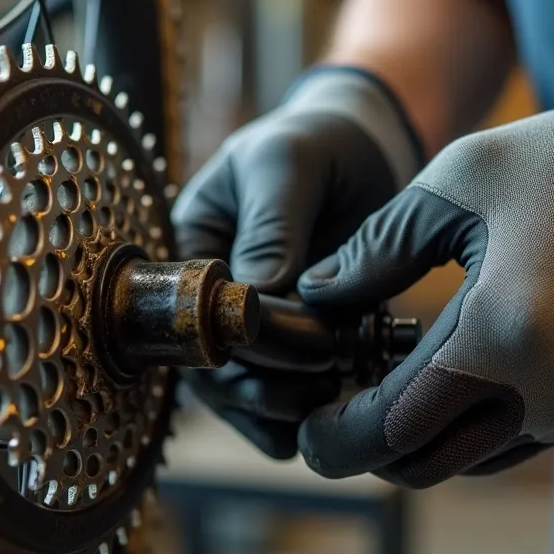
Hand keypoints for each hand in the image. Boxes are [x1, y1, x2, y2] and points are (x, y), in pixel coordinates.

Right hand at [171, 67, 420, 457]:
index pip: (186, 313)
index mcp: (193, 250)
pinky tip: (336, 409)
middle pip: (211, 368)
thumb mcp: (284, 165)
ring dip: (280, 408)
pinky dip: (307, 410)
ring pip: (246, 394)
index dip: (220, 337)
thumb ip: (271, 227)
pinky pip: (289, 392)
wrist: (367, 150)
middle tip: (309, 382)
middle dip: (254, 386)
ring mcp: (257, 327)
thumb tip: (256, 296)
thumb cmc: (313, 143)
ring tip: (325, 396)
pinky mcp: (302, 343)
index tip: (267, 338)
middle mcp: (215, 298)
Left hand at [294, 74, 553, 487]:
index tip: (305, 426)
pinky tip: (429, 386)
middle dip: (365, 449)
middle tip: (330, 410)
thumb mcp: (456, 181)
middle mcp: (542, 388)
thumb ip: (376, 247)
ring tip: (374, 390)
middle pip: (423, 462)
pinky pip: (502, 444)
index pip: (394, 423)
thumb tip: (317, 296)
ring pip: (462, 461)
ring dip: (411, 440)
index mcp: (502, 330)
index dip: (337, 437)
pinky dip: (457, 430)